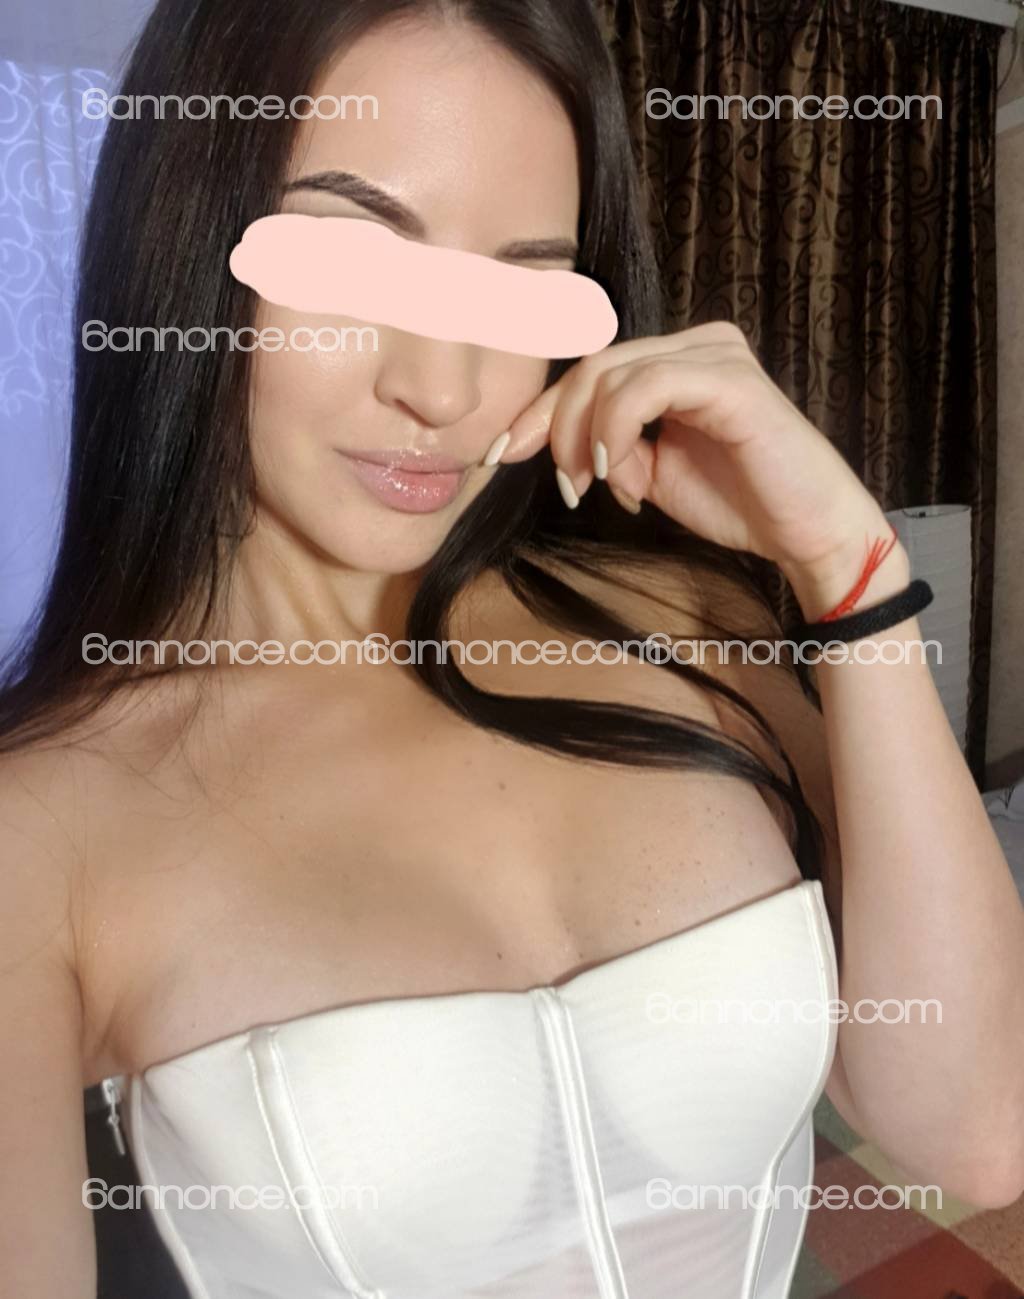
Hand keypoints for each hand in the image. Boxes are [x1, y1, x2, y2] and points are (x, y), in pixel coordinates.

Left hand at [500, 320, 903, 617]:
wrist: (806, 532)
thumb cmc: (740, 503)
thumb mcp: (652, 476)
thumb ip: (610, 450)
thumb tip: (564, 451)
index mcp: (676, 364)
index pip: (589, 372)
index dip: (537, 411)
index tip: (498, 455)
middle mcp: (695, 346)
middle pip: (590, 366)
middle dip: (550, 424)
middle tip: (549, 480)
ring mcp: (714, 356)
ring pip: (610, 373)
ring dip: (582, 436)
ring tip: (591, 485)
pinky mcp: (730, 380)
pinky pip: (645, 386)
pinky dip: (613, 428)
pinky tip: (613, 468)